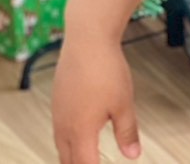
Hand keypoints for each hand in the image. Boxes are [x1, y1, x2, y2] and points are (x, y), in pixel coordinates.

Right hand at [52, 35, 141, 162]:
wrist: (87, 39)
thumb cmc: (105, 69)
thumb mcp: (123, 104)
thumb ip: (127, 132)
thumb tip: (133, 155)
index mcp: (80, 131)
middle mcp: (64, 126)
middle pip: (68, 161)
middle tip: (93, 163)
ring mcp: (57, 113)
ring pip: (60, 147)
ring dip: (72, 157)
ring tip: (84, 159)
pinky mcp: (57, 101)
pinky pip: (58, 130)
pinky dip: (67, 141)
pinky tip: (78, 134)